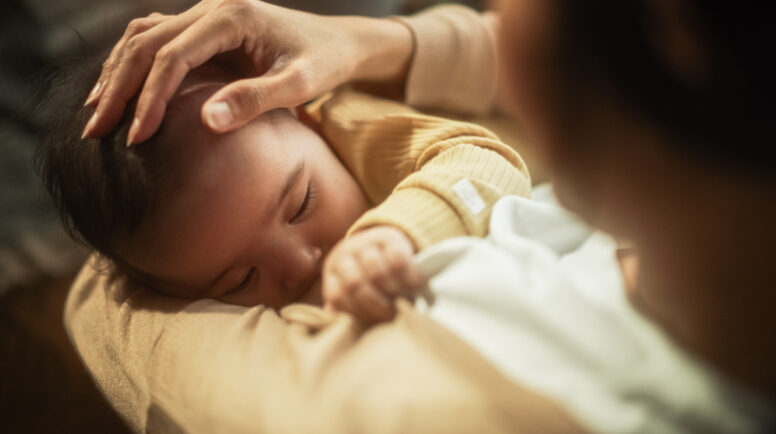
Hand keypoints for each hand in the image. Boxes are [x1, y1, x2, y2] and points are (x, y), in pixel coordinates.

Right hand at [82, 0, 412, 144]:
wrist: (339, 44)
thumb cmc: (324, 63)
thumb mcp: (299, 84)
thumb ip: (256, 99)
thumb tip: (206, 121)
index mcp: (232, 16)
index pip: (173, 56)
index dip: (151, 98)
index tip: (137, 137)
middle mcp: (212, 7)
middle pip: (147, 43)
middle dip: (119, 88)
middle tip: (97, 131)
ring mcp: (206, 13)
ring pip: (144, 36)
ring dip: (118, 73)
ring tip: (97, 111)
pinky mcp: (207, 26)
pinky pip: (157, 37)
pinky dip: (134, 62)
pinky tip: (121, 89)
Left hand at [323, 226, 425, 323]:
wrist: (386, 244)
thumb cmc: (371, 277)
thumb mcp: (356, 289)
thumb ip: (348, 305)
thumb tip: (333, 315)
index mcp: (333, 271)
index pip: (338, 296)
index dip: (357, 312)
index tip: (374, 322)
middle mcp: (345, 253)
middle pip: (356, 284)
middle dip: (376, 304)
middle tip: (392, 314)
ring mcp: (365, 242)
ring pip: (377, 273)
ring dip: (393, 292)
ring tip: (405, 301)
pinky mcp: (389, 237)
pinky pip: (398, 260)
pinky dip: (408, 277)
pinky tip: (415, 286)